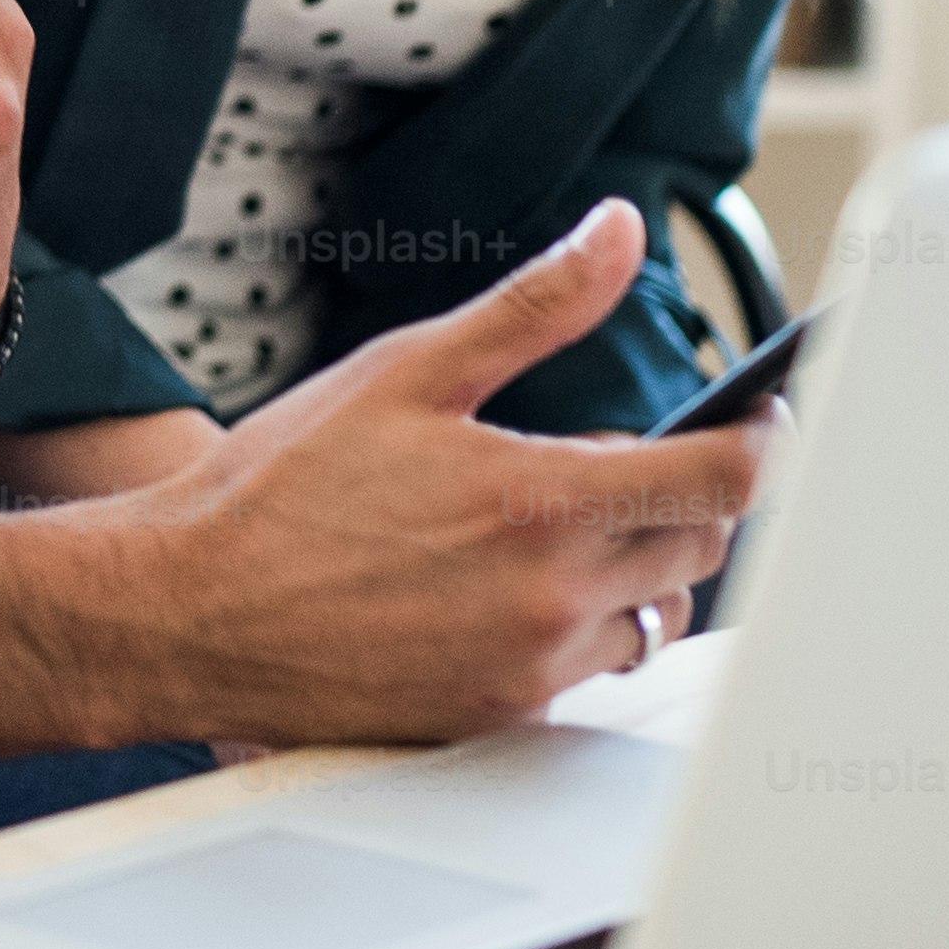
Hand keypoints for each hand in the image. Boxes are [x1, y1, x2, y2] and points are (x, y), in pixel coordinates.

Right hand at [0, 202, 778, 763]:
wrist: (186, 611)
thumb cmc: (280, 487)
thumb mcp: (407, 369)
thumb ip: (536, 305)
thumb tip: (615, 233)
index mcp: (541, 503)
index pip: (721, 480)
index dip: (763, 439)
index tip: (761, 417)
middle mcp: (552, 600)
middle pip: (698, 549)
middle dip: (684, 496)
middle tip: (623, 459)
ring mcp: (529, 668)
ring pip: (648, 617)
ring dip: (633, 567)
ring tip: (552, 526)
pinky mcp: (496, 715)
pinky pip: (583, 670)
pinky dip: (573, 624)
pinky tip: (498, 585)